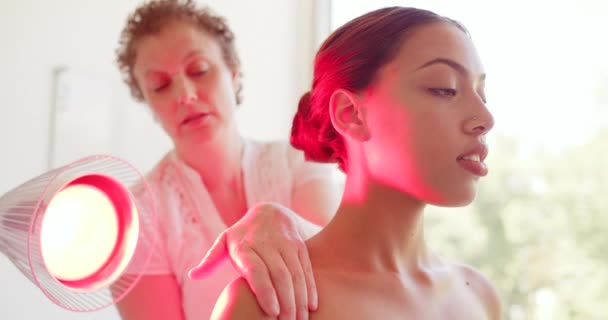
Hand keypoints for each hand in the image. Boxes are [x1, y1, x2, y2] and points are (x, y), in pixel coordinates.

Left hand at [188, 202, 316, 319]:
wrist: (270, 212)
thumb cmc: (242, 235)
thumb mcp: (224, 241)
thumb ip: (211, 259)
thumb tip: (194, 275)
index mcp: (245, 246)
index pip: (257, 271)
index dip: (265, 291)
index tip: (271, 312)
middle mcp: (267, 244)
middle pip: (280, 275)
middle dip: (286, 302)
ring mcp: (285, 244)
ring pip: (295, 273)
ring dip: (300, 298)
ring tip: (299, 319)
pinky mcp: (300, 246)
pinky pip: (306, 268)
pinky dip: (310, 288)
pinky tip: (311, 306)